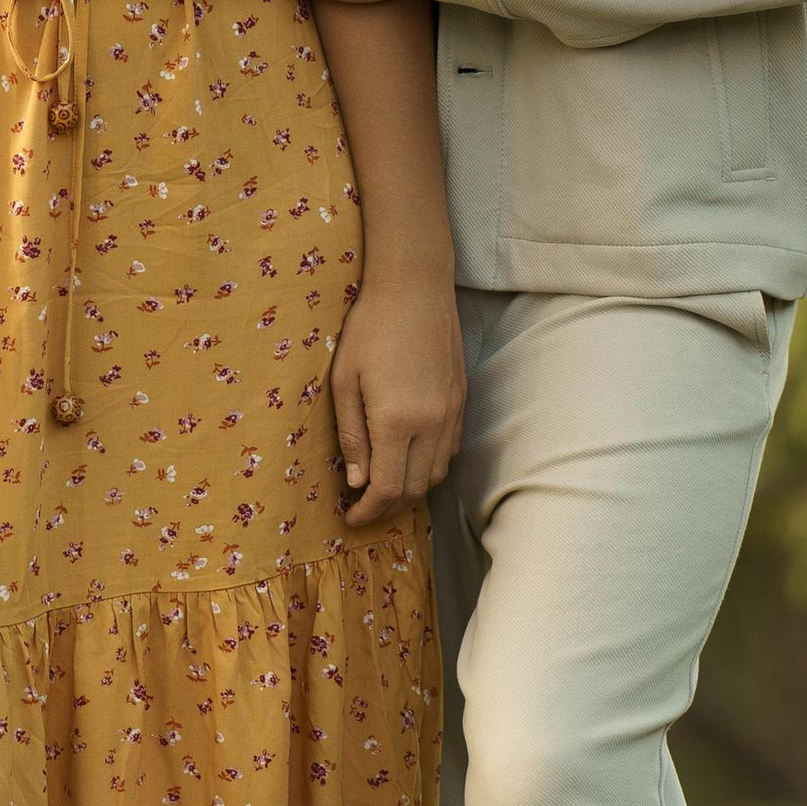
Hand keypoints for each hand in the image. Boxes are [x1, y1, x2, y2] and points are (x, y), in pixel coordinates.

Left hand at [330, 272, 465, 526]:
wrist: (415, 288)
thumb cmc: (370, 328)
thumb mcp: (344, 382)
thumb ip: (352, 436)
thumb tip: (357, 482)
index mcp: (397, 422)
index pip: (388, 489)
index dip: (368, 512)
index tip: (349, 517)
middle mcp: (432, 424)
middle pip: (415, 489)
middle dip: (388, 507)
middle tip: (361, 507)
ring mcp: (452, 414)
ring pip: (436, 474)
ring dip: (410, 490)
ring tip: (383, 487)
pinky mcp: (461, 401)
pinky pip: (449, 451)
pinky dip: (429, 467)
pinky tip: (408, 459)